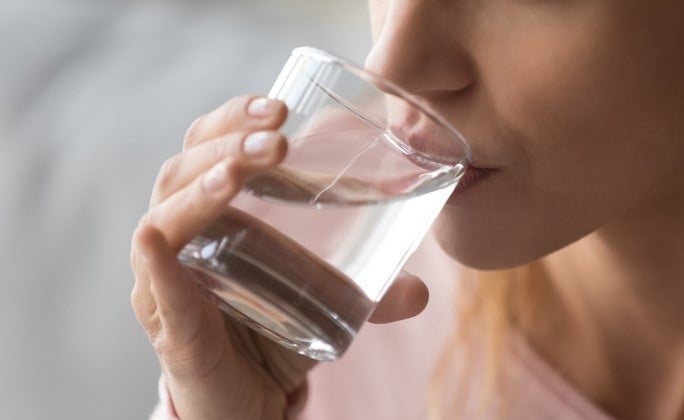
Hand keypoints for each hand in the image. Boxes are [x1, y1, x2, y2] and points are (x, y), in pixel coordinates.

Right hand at [130, 95, 428, 419]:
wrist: (246, 401)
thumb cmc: (272, 333)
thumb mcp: (324, 302)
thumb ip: (370, 293)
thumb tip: (421, 291)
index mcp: (213, 213)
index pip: (209, 145)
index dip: (236, 118)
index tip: (281, 107)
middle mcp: (181, 237)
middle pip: (184, 168)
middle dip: (228, 143)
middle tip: (276, 135)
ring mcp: (167, 280)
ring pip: (165, 216)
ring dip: (201, 187)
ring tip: (239, 171)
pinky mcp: (170, 326)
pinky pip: (157, 289)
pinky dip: (157, 263)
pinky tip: (157, 241)